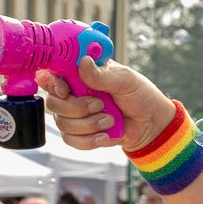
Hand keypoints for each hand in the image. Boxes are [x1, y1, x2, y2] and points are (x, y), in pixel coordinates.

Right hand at [36, 57, 171, 151]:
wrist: (151, 124)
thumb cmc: (140, 96)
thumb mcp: (125, 80)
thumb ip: (102, 74)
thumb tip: (83, 62)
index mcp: (80, 75)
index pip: (51, 75)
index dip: (51, 83)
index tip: (65, 89)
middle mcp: (73, 94)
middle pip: (53, 103)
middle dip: (77, 107)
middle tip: (101, 105)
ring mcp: (75, 115)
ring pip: (63, 124)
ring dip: (90, 124)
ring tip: (111, 120)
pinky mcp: (80, 134)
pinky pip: (72, 140)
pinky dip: (91, 140)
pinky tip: (106, 134)